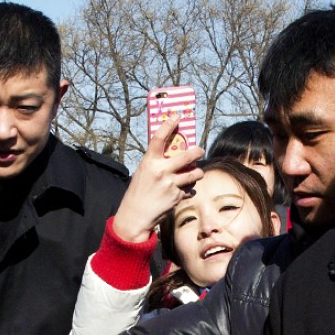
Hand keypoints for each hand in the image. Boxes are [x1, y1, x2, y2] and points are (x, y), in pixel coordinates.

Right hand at [112, 117, 203, 242]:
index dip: (169, 124)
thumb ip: (156, 163)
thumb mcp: (143, 173)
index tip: (177, 116)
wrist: (135, 217)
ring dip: (197, 172)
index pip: (159, 138)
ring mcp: (171, 185)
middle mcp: (161, 172)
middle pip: (187, 155)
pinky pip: (190, 189)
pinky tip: (184, 190)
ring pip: (194, 173)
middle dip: (197, 152)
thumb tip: (172, 153)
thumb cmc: (137, 193)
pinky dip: (189, 189)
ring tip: (194, 173)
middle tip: (200, 151)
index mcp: (149, 162)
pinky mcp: (177, 197)